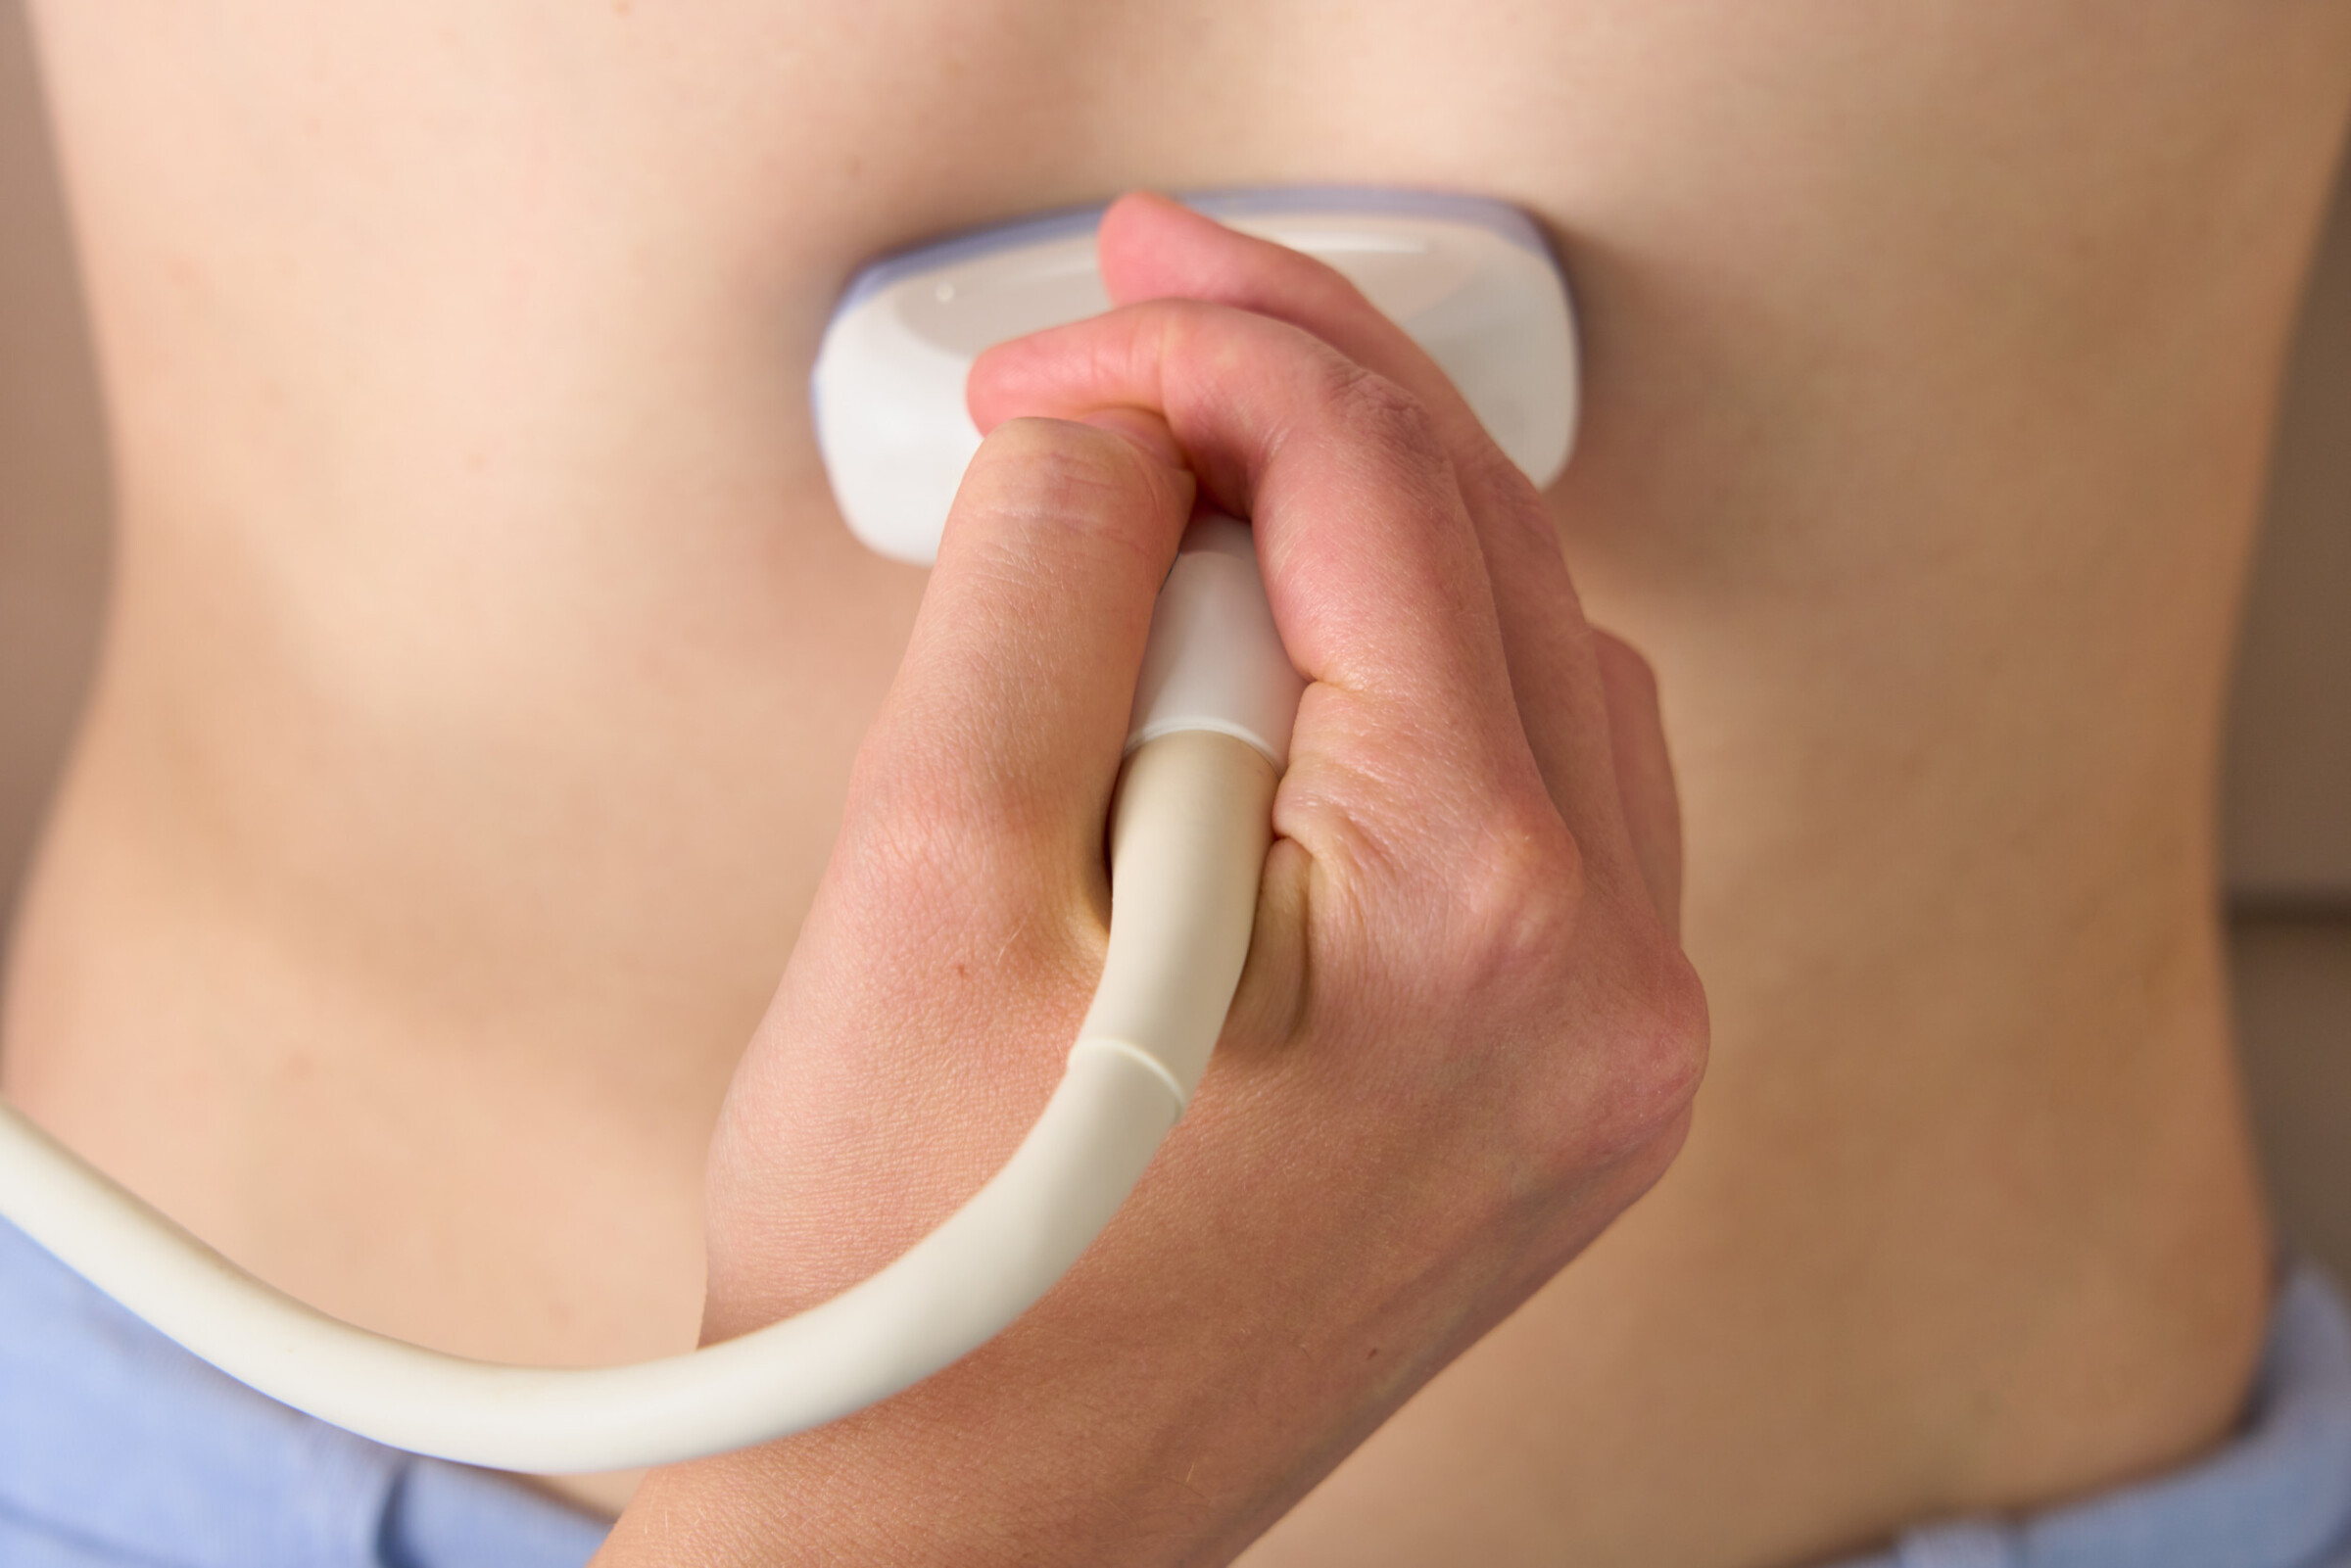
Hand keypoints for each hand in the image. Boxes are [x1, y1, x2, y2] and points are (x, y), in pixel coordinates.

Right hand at [597, 192, 1704, 1565]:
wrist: (954, 1547)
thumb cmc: (926, 1296)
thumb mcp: (929, 875)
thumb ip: (1043, 584)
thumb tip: (1118, 437)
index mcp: (1486, 929)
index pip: (1380, 500)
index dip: (1206, 364)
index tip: (1064, 353)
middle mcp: (1606, 997)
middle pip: (1483, 553)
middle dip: (1296, 414)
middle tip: (1136, 338)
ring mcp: (1600, 1058)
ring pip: (1524, 659)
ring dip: (1356, 544)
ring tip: (1172, 514)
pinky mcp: (1549, 1093)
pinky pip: (1528, 795)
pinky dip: (1400, 685)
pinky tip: (1265, 674)